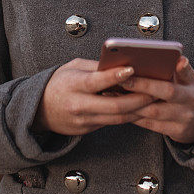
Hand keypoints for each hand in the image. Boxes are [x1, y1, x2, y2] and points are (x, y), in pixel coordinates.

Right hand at [32, 58, 156, 136]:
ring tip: (155, 100)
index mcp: (73, 85)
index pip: (96, 81)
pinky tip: (141, 108)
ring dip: (138, 110)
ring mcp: (83, 121)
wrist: (38, 110)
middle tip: (156, 91)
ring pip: (117, 118)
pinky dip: (128, 116)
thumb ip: (95, 67)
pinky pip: (112, 123)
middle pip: (113, 106)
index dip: (115, 76)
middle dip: (138, 99)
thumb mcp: (72, 67)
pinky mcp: (88, 130)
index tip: (132, 69)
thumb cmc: (58, 82)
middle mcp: (79, 105)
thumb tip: (120, 64)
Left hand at [121, 56, 193, 144]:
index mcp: (191, 89)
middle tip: (121, 78)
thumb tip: (180, 59)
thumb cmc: (187, 91)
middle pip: (163, 94)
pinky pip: (149, 124)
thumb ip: (182, 69)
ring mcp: (181, 121)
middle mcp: (188, 106)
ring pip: (152, 112)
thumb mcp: (189, 79)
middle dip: (141, 85)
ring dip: (131, 102)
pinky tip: (120, 106)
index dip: (164, 73)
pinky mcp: (173, 132)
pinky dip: (133, 114)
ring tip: (113, 92)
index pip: (179, 78)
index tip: (140, 66)